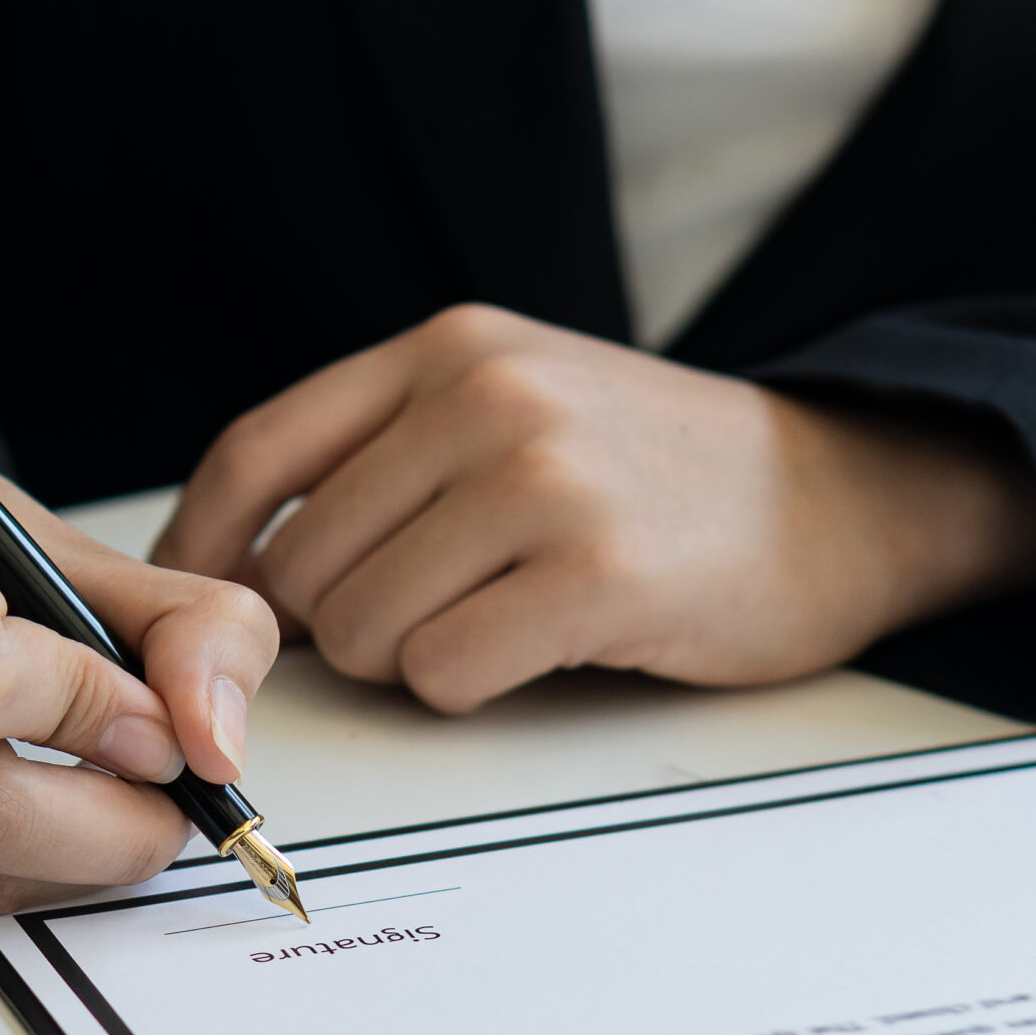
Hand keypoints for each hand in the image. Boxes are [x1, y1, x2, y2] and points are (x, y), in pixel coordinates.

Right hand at [0, 437, 277, 911]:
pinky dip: (11, 869)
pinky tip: (36, 815)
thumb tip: (215, 745)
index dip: (96, 717)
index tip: (158, 726)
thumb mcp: (79, 548)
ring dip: (71, 860)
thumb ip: (189, 625)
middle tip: (167, 804)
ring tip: (116, 804)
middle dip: (109, 826)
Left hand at [152, 304, 1035, 712]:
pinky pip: (443, 673)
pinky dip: (471, 688)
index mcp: (449, 346)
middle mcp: (486, 394)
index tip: (196, 610)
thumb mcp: (516, 403)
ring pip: (363, 629)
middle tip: (432, 620)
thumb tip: (241, 564)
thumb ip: (386, 453)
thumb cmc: (654, 475)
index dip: (202, 547)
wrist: (838, 499)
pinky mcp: (594, 574)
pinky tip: (541, 649)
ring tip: (502, 622)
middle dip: (342, 625)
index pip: (260, 451)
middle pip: (301, 566)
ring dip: (412, 659)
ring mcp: (543, 479)